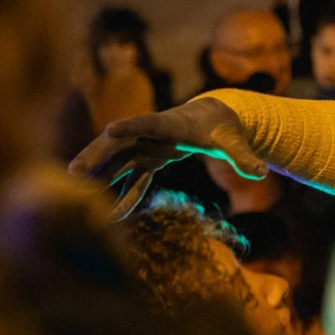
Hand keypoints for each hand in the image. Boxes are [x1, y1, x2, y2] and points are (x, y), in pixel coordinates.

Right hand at [68, 97, 266, 217]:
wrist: (219, 119)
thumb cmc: (226, 129)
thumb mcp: (235, 144)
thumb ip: (244, 157)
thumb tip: (261, 171)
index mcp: (175, 124)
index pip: (150, 123)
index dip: (131, 126)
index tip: (109, 129)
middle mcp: (155, 134)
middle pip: (121, 143)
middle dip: (97, 156)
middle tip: (72, 173)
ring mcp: (149, 146)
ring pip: (119, 160)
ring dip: (99, 176)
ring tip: (75, 194)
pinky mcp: (151, 158)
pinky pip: (133, 176)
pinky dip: (125, 194)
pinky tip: (113, 215)